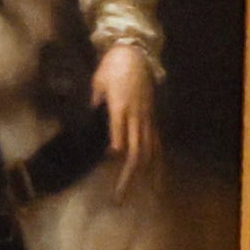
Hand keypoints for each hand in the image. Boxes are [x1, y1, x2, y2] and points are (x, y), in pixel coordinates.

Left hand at [94, 43, 158, 182]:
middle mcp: (136, 116)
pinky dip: (156, 163)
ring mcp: (147, 119)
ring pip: (148, 152)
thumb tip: (93, 120)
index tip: (110, 164)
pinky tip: (156, 179)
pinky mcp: (152, 119)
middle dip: (128, 177)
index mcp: (120, 107)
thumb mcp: (98, 83)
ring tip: (138, 195)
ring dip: (143, 176)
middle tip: (119, 197)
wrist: (135, 52)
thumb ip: (97, 103)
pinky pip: (156, 145)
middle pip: (136, 152)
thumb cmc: (112, 66)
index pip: (120, 134)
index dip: (116, 151)